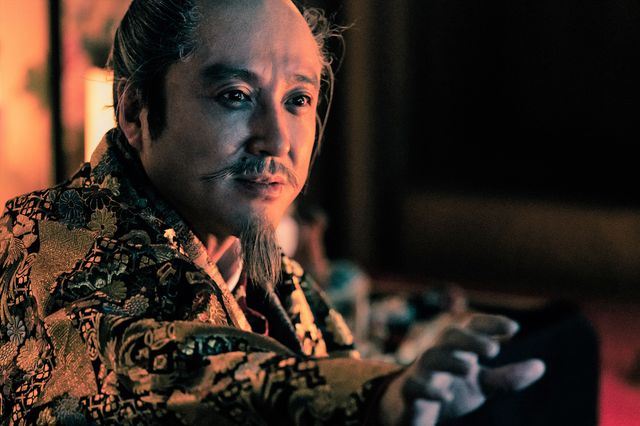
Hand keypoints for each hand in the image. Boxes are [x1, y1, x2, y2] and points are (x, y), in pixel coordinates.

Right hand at [379, 314, 545, 424]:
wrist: (412, 409)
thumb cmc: (450, 388)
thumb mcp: (481, 385)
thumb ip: (506, 378)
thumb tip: (541, 366)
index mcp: (458, 348)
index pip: (472, 326)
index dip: (490, 323)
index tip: (514, 329)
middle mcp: (439, 354)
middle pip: (450, 336)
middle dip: (469, 339)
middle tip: (493, 351)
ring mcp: (422, 372)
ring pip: (430, 357)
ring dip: (450, 360)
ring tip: (469, 368)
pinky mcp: (410, 393)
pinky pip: (414, 386)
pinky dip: (429, 389)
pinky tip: (445, 396)